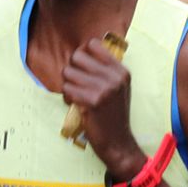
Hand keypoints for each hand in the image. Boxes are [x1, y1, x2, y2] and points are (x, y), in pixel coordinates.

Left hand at [62, 39, 142, 176]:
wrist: (118, 142)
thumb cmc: (113, 114)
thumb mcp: (118, 87)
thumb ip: (105, 69)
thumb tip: (82, 49)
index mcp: (121, 71)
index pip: (93, 44)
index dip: (82, 54)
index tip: (82, 67)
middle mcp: (114, 77)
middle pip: (76, 57)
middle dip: (72, 70)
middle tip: (76, 83)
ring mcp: (104, 89)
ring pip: (68, 73)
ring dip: (68, 85)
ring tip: (77, 95)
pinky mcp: (92, 102)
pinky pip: (66, 89)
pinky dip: (67, 97)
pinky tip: (76, 104)